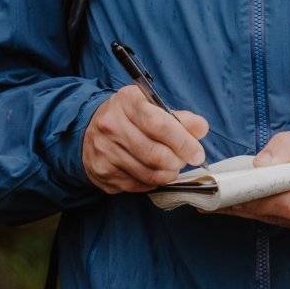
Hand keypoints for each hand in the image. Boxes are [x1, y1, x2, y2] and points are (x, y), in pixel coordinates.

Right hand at [82, 85, 208, 193]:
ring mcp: (105, 151)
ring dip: (168, 174)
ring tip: (172, 166)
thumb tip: (201, 128)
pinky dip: (154, 182)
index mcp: (126, 102)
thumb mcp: (150, 106)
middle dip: (178, 161)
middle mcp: (111, 126)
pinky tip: (154, 171)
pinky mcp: (103, 173)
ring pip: (149, 174)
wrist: (88, 129)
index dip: (184, 141)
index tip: (197, 153)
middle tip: (185, 160)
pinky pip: (139, 186)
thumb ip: (178, 117)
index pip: (159, 124)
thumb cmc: (127, 117)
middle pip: (156, 154)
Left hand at [215, 128, 289, 245]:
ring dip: (258, 213)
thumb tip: (258, 165)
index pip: (288, 200)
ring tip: (229, 202)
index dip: (254, 201)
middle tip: (213, 202)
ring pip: (287, 223)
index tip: (224, 198)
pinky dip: (279, 217)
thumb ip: (288, 147)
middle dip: (246, 207)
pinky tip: (262, 207)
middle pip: (282, 215)